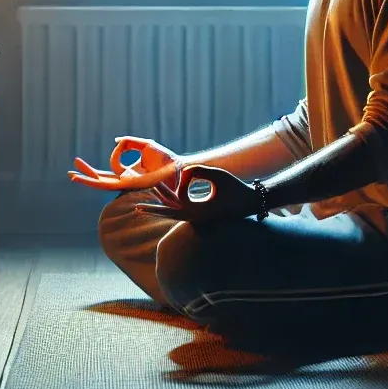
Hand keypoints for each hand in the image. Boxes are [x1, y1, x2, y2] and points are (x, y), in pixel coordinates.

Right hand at [68, 135, 181, 191]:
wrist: (176, 167)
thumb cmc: (165, 157)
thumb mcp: (145, 145)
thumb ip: (130, 142)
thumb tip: (116, 141)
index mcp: (130, 172)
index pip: (112, 166)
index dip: (115, 153)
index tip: (120, 143)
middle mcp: (126, 179)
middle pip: (102, 179)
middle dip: (87, 174)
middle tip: (71, 170)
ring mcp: (126, 184)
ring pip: (101, 184)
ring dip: (86, 180)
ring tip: (72, 175)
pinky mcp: (129, 185)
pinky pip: (109, 182)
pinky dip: (96, 179)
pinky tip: (84, 176)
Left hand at [135, 165, 260, 224]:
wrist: (251, 203)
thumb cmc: (237, 189)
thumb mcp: (219, 176)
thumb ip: (199, 170)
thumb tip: (183, 171)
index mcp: (201, 212)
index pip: (178, 202)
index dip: (178, 185)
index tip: (189, 172)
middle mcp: (197, 218)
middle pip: (169, 213)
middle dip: (154, 208)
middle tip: (136, 206)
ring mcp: (198, 218)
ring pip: (174, 212)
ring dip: (160, 205)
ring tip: (143, 203)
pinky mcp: (200, 215)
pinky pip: (180, 211)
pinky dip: (170, 205)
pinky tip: (163, 200)